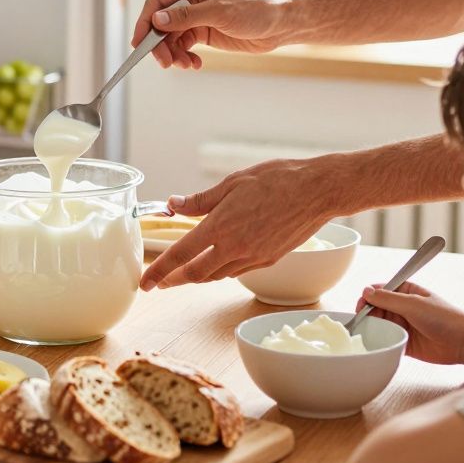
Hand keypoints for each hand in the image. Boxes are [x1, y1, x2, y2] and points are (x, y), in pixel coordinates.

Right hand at [131, 0, 288, 69]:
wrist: (280, 23)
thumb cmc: (255, 8)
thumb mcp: (219, 12)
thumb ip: (186, 17)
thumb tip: (156, 20)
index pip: (157, 3)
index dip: (145, 23)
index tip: (139, 44)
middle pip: (160, 24)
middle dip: (160, 45)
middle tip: (166, 63)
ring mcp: (195, 16)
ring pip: (170, 38)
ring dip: (173, 54)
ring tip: (186, 65)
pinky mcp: (203, 32)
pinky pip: (183, 46)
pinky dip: (184, 57)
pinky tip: (195, 64)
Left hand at [140, 157, 337, 289]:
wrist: (318, 191)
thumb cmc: (277, 179)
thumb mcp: (232, 183)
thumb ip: (200, 200)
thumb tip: (173, 204)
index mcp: (221, 226)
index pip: (180, 255)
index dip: (158, 270)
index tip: (145, 282)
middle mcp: (235, 248)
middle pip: (196, 274)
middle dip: (174, 280)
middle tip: (159, 283)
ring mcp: (254, 257)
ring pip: (217, 276)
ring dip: (197, 278)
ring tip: (183, 275)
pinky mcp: (269, 260)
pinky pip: (237, 272)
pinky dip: (220, 271)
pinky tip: (216, 264)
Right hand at [355, 282, 463, 364]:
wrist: (462, 342)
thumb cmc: (444, 318)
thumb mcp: (413, 303)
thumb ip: (388, 298)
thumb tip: (366, 291)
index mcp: (406, 291)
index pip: (380, 290)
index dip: (369, 296)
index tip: (362, 304)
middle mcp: (403, 307)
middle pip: (376, 307)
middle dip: (367, 313)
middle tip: (362, 320)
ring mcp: (403, 325)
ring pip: (379, 324)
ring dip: (372, 327)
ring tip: (368, 332)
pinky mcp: (404, 342)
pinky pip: (386, 340)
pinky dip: (379, 341)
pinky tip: (375, 342)